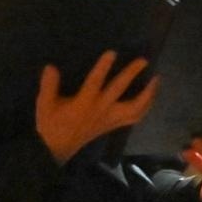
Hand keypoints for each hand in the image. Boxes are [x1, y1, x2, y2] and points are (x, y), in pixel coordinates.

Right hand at [36, 51, 158, 164]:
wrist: (57, 149)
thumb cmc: (51, 124)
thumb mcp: (45, 104)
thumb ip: (48, 85)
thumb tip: (50, 67)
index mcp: (83, 103)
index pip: (95, 82)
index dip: (103, 67)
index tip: (112, 53)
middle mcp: (100, 110)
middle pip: (119, 90)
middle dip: (131, 74)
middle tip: (143, 60)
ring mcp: (110, 119)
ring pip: (135, 108)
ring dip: (148, 94)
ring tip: (156, 80)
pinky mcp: (114, 125)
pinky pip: (135, 118)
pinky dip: (145, 107)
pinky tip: (150, 97)